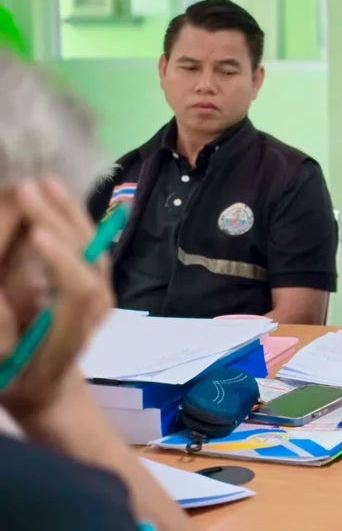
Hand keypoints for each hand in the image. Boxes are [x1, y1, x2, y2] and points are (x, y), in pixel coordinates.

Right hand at [0, 179, 113, 419]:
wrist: (48, 389)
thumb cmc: (16, 375)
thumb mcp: (4, 353)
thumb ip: (9, 318)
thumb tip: (33, 247)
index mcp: (67, 339)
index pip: (76, 292)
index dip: (60, 261)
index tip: (35, 235)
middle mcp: (93, 316)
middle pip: (87, 262)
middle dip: (58, 223)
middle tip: (28, 189)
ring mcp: (102, 299)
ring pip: (93, 251)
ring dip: (69, 214)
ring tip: (44, 183)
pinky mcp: (99, 285)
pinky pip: (91, 248)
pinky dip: (75, 220)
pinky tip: (57, 195)